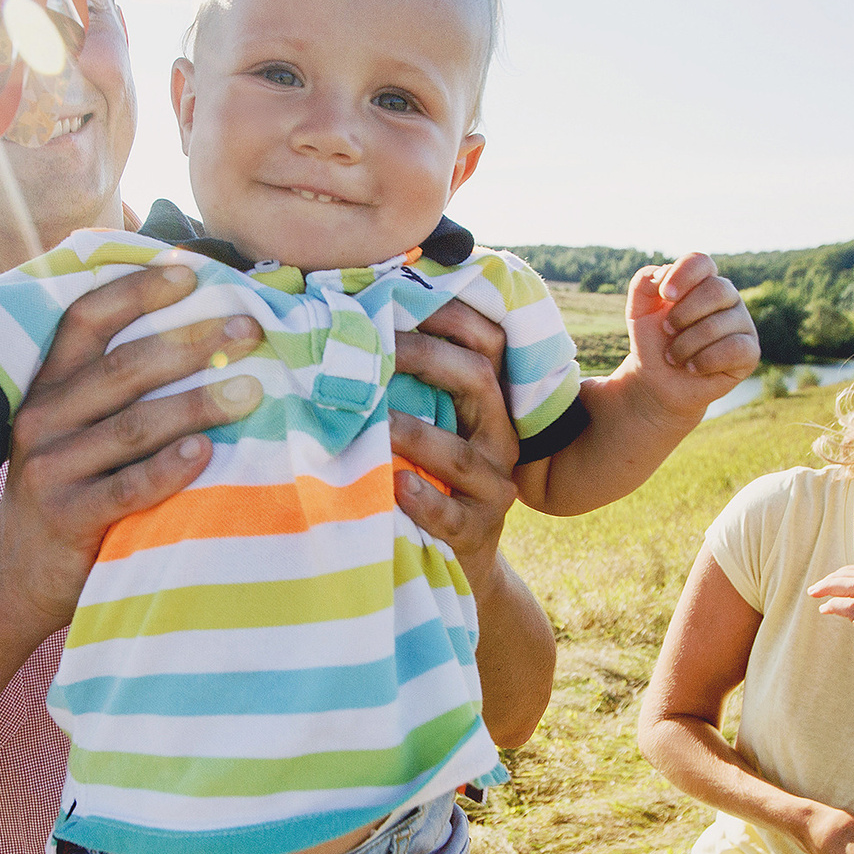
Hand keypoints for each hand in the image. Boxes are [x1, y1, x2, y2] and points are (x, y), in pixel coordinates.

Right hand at [0, 264, 266, 628]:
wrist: (16, 578)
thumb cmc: (67, 494)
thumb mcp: (70, 434)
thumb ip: (112, 394)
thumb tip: (200, 338)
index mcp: (47, 389)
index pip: (86, 322)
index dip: (135, 291)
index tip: (189, 271)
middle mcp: (43, 420)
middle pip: (123, 369)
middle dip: (191, 343)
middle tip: (249, 328)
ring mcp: (51, 470)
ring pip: (132, 425)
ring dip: (196, 403)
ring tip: (251, 389)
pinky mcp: (68, 518)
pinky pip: (127, 487)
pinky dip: (168, 468)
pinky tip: (206, 451)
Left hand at [389, 302, 520, 597]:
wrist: (457, 560)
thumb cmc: (428, 480)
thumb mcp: (431, 428)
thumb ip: (410, 385)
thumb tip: (353, 323)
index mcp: (489, 406)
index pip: (488, 344)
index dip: (453, 315)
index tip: (403, 293)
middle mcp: (500, 439)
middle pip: (478, 382)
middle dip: (427, 358)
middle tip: (375, 348)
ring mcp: (493, 489)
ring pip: (461, 454)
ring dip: (414, 433)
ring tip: (375, 424)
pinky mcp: (477, 533)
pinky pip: (453, 516)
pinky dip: (426, 501)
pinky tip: (396, 486)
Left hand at [623, 253, 757, 421]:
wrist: (658, 381)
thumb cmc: (653, 341)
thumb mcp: (639, 310)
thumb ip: (644, 284)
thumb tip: (663, 274)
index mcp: (702, 281)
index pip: (701, 262)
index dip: (684, 275)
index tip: (665, 295)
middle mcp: (727, 298)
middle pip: (716, 289)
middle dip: (683, 314)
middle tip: (667, 331)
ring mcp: (742, 323)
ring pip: (719, 324)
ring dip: (685, 345)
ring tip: (674, 357)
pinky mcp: (750, 352)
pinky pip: (734, 349)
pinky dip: (704, 361)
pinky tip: (692, 367)